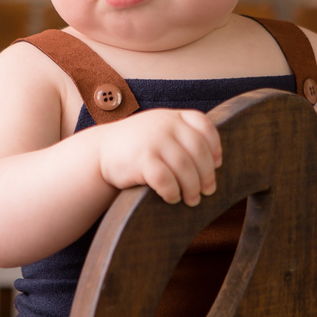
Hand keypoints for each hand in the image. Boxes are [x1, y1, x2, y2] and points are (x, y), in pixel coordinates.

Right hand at [96, 109, 221, 205]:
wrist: (98, 153)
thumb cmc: (137, 147)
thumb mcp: (160, 131)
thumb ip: (183, 137)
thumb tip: (215, 164)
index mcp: (173, 117)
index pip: (204, 127)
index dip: (215, 147)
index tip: (217, 164)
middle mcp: (165, 125)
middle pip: (198, 151)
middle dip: (206, 174)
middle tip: (208, 191)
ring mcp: (153, 141)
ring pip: (185, 167)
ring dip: (192, 188)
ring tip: (192, 200)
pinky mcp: (141, 160)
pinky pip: (166, 179)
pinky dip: (173, 192)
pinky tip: (172, 198)